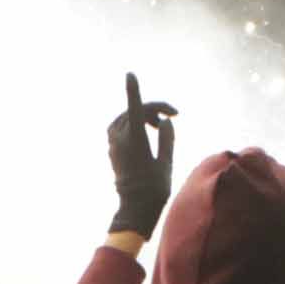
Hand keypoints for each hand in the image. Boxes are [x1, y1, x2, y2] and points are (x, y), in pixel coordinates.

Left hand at [106, 72, 179, 236]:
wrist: (134, 209)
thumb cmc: (154, 189)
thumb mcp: (166, 163)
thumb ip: (167, 138)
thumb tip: (164, 121)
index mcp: (135, 140)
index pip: (135, 108)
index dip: (133, 90)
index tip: (130, 74)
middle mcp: (120, 139)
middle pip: (135, 111)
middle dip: (154, 109)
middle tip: (173, 117)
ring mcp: (113, 145)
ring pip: (127, 117)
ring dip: (143, 115)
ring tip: (159, 125)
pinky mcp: (112, 150)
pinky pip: (120, 126)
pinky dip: (133, 123)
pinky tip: (146, 131)